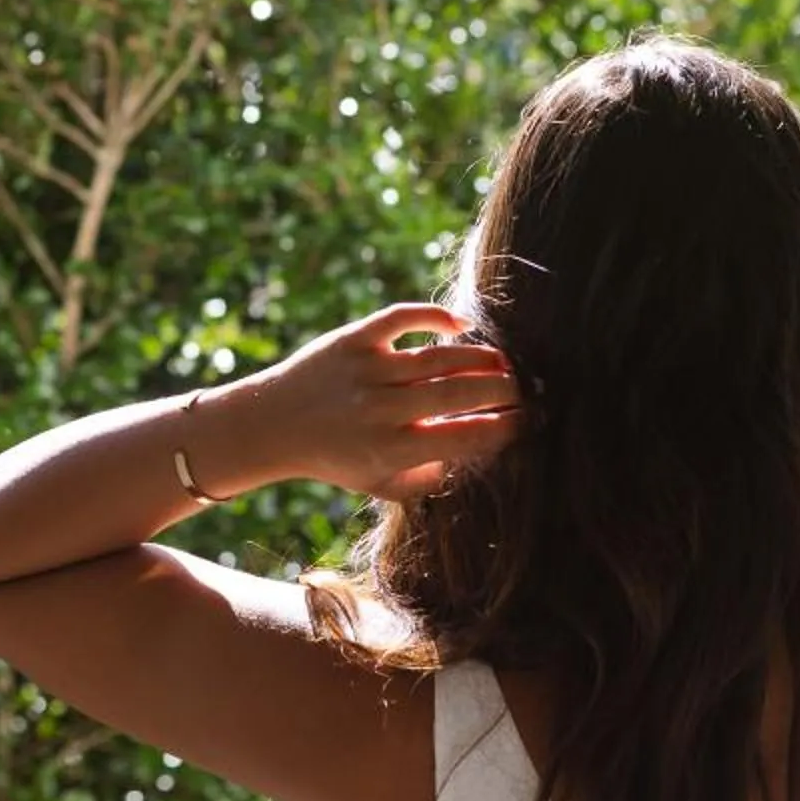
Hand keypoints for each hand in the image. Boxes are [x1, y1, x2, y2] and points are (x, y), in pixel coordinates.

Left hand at [254, 301, 525, 503]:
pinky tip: (460, 324)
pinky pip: (401, 318)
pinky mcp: (352, 339)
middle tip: (525, 388)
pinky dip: (434, 316)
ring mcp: (367, 370)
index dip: (503, 427)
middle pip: (458, 393)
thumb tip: (475, 453)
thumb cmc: (335, 458)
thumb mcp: (379, 485)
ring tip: (505, 362)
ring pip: (438, 357)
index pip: (464, 436)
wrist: (272, 424)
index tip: (528, 420)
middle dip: (502, 389)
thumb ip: (426, 479)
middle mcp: (381, 410)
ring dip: (480, 357)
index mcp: (392, 450)